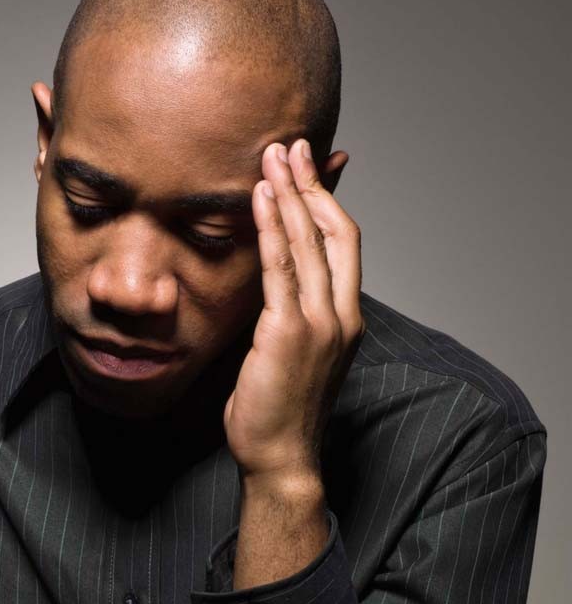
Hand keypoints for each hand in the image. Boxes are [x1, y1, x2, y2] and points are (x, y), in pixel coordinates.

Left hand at [223, 138, 363, 487]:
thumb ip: (289, 311)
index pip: (344, 242)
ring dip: (288, 194)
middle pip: (334, 231)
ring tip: (272, 156)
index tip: (306, 167)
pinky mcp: (288, 334)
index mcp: (346, 316)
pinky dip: (270, 229)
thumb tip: (273, 280)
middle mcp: (341, 314)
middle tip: (290, 145)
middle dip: (311, 184)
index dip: (327, 200)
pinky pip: (280, 269)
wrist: (280, 458)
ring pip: (309, 242)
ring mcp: (319, 323)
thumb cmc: (278, 407)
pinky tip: (258, 197)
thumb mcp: (291, 350)